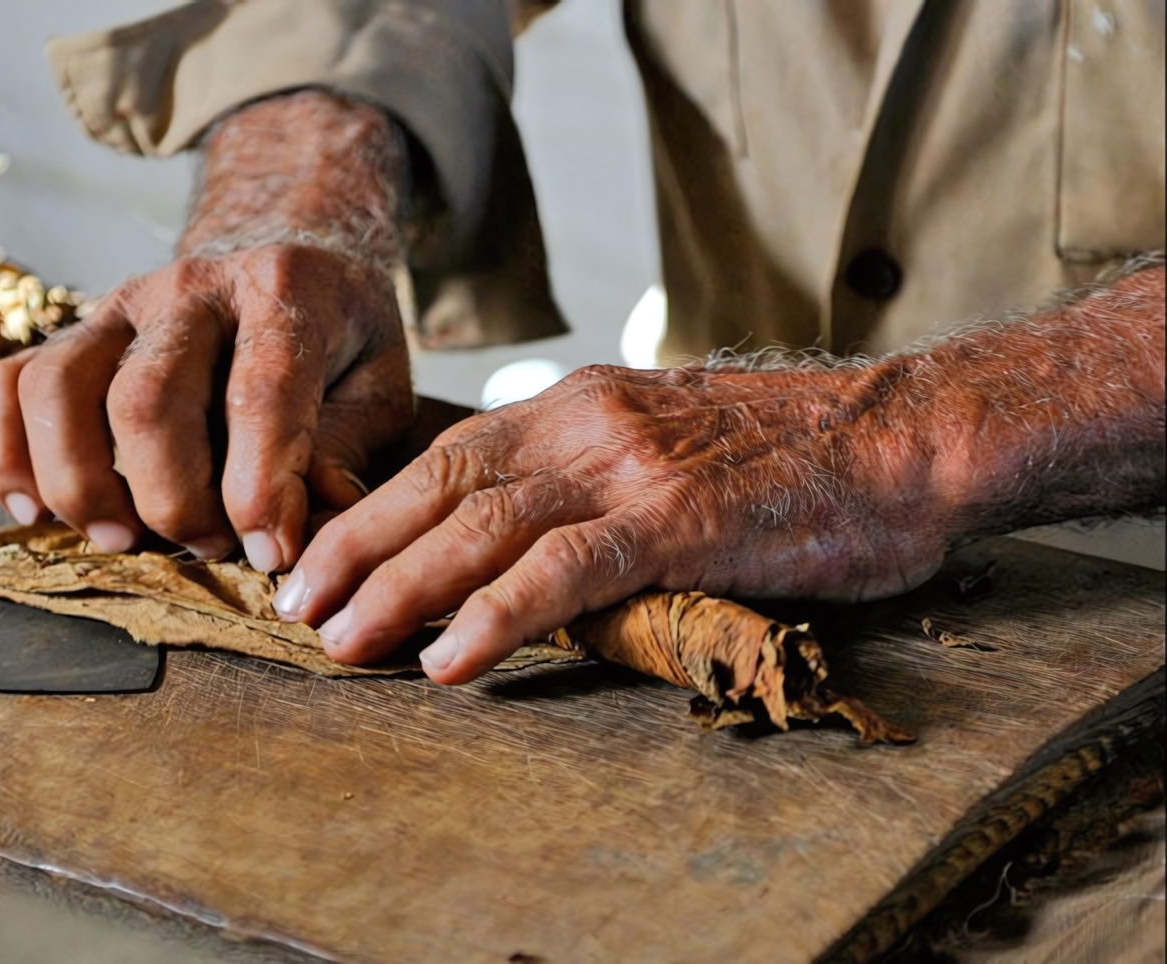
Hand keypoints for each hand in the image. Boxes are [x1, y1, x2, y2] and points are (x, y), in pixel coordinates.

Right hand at [0, 91, 411, 569]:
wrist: (289, 245)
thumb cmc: (339, 336)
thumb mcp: (379, 383)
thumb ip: (345, 449)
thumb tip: (303, 525)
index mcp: (285, 290)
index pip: (259, 392)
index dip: (260, 488)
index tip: (268, 555)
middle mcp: (192, 287)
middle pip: (146, 400)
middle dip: (170, 500)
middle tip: (208, 548)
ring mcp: (119, 304)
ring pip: (58, 389)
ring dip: (80, 484)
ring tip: (123, 539)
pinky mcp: (72, 329)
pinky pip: (6, 383)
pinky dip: (5, 455)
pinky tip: (39, 509)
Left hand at [278, 261, 1163, 683]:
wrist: (902, 435)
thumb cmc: (786, 454)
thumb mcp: (661, 443)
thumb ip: (585, 478)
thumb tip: (515, 540)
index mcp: (575, 405)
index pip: (444, 456)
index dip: (373, 512)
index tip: (320, 562)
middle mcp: (583, 422)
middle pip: (438, 485)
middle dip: (357, 550)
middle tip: (297, 611)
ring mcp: (627, 467)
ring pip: (481, 526)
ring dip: (400, 588)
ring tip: (342, 644)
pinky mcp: (676, 517)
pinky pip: (563, 570)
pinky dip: (496, 616)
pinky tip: (448, 661)